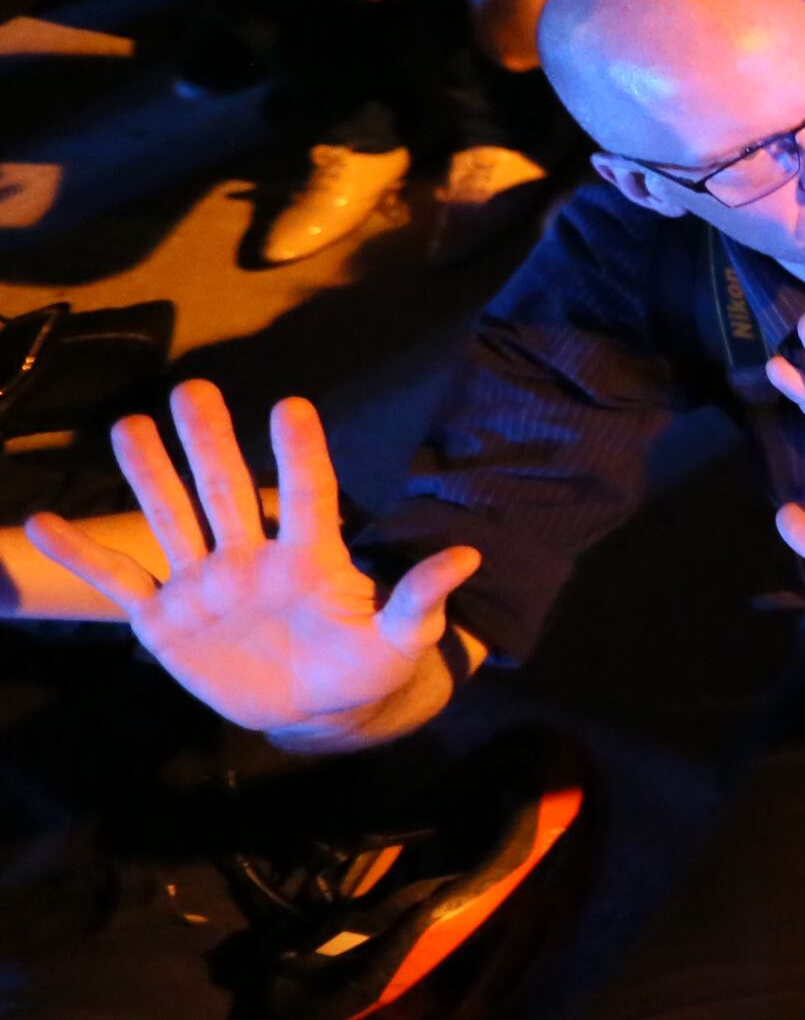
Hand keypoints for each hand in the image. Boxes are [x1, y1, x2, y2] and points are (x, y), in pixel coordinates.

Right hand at [25, 383, 476, 740]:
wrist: (316, 710)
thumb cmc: (363, 666)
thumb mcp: (397, 640)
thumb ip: (418, 600)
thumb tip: (467, 558)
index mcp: (310, 558)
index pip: (308, 496)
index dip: (300, 455)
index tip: (291, 408)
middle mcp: (251, 558)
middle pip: (228, 491)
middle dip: (209, 442)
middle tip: (193, 387)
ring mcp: (205, 585)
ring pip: (173, 519)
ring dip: (149, 476)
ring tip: (127, 425)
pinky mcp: (165, 622)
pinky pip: (119, 582)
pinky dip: (82, 556)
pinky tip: (43, 521)